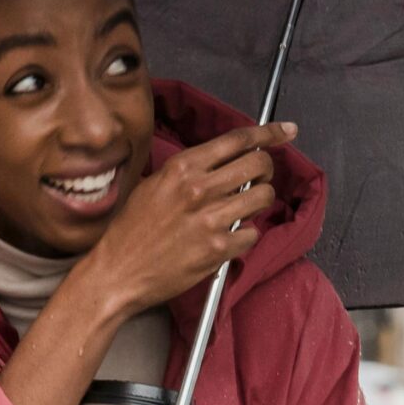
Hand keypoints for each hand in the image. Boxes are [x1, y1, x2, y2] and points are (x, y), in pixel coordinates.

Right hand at [72, 122, 294, 316]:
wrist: (117, 272)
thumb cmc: (130, 231)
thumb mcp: (152, 186)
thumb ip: (187, 172)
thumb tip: (221, 163)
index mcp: (182, 168)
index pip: (236, 140)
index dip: (268, 133)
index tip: (286, 132)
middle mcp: (199, 188)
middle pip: (258, 164)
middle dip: (266, 170)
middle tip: (258, 179)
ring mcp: (210, 219)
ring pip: (263, 196)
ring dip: (259, 202)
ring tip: (243, 210)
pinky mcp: (218, 248)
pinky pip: (253, 234)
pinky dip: (246, 236)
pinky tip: (227, 238)